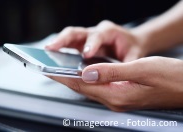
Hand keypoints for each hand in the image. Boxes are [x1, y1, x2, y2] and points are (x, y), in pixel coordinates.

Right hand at [46, 20, 147, 61]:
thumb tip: (119, 77)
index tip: (85, 54)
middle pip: (76, 32)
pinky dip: (60, 50)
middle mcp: (95, 32)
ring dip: (57, 44)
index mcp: (109, 32)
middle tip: (52, 48)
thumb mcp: (135, 55)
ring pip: (69, 37)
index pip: (98, 37)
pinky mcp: (82, 44)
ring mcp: (87, 38)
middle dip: (63, 40)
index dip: (91, 45)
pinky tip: (53, 58)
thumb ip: (128, 64)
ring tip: (47, 53)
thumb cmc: (132, 46)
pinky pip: (69, 45)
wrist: (131, 41)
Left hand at [49, 57, 182, 110]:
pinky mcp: (124, 95)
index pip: (83, 86)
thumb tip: (87, 73)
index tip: (50, 69)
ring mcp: (120, 99)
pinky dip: (89, 81)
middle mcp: (116, 100)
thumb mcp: (141, 69)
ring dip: (76, 80)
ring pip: (91, 89)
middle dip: (66, 79)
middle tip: (51, 69)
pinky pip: (100, 88)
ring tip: (62, 71)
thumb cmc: (170, 76)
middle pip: (84, 89)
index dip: (64, 77)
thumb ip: (112, 72)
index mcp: (117, 95)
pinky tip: (85, 75)